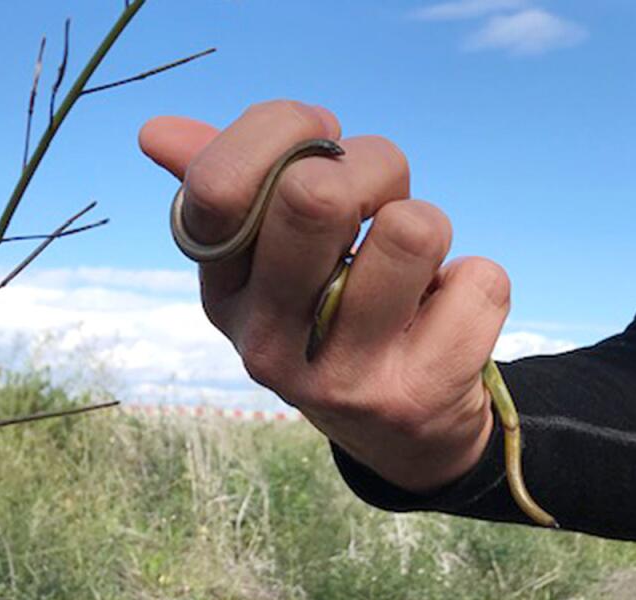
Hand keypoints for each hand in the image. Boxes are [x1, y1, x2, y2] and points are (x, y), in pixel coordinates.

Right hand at [139, 100, 510, 492]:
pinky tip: (443, 317)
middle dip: (373, 168)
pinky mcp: (415, 397)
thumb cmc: (333, 308)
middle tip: (380, 201)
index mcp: (222, 291)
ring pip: (413, 229)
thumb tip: (156, 131)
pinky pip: (478, 282)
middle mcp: (263, 342)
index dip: (285, 129)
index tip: (321, 144)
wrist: (400, 433)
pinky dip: (475, 284)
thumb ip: (227, 183)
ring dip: (429, 226)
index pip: (218, 184)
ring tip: (412, 265)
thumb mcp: (273, 254)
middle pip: (316, 194)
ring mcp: (337, 377)